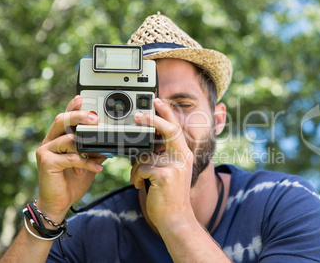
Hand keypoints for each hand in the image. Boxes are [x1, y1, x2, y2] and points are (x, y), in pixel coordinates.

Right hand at [35, 95, 105, 222]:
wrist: (60, 202)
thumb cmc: (73, 180)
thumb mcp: (87, 161)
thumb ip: (94, 149)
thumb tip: (111, 141)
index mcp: (59, 138)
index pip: (64, 118)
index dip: (72, 106)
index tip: (82, 98)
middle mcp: (50, 142)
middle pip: (61, 121)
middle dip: (78, 116)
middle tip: (95, 119)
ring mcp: (45, 151)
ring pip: (66, 139)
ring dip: (87, 146)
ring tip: (101, 154)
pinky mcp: (46, 163)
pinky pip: (70, 157)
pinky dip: (86, 162)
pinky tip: (96, 168)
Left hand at [130, 98, 194, 229]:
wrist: (176, 219)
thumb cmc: (169, 196)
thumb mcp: (171, 173)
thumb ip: (163, 158)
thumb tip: (144, 148)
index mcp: (184, 154)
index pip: (176, 128)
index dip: (167, 113)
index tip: (158, 101)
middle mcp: (182, 157)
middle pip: (169, 130)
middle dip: (153, 119)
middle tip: (138, 115)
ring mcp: (175, 166)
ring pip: (145, 156)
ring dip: (137, 169)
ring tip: (140, 181)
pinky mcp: (165, 175)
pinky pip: (140, 168)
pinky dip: (136, 178)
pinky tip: (140, 186)